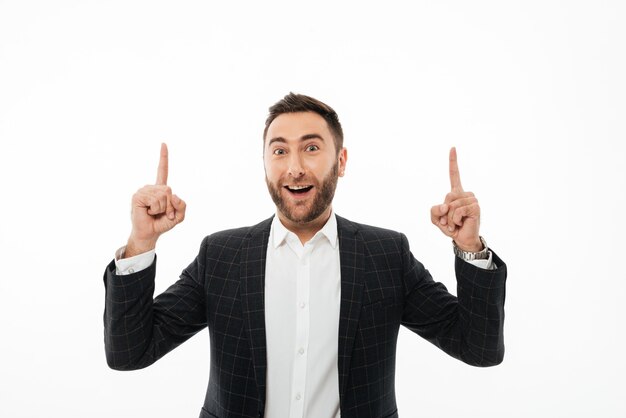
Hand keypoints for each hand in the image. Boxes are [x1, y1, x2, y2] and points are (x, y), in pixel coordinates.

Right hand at [125, 143, 186, 257]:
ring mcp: (143, 191)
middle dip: (170, 205)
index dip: (163, 157)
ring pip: (163, 195)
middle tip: (162, 213)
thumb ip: (182, 206)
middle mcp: (151, 188)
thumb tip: (174, 195)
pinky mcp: (137, 196)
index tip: (163, 144)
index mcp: (160, 189)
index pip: (162, 170)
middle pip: (169, 190)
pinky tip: (148, 211)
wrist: (150, 234)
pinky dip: (155, 208)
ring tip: (154, 213)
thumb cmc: (162, 224)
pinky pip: (154, 199)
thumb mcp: (179, 216)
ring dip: (162, 208)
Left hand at [430, 147, 481, 251]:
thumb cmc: (451, 227)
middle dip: (444, 212)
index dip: (453, 162)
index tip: (453, 147)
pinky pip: (458, 211)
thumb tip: (445, 206)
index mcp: (456, 193)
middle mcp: (465, 194)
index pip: (454, 175)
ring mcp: (472, 200)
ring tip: (455, 224)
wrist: (462, 239)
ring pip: (452, 205)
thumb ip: (434, 210)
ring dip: (449, 218)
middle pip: (448, 196)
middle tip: (449, 221)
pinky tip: (460, 224)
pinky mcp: (475, 207)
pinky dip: (455, 220)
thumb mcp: (436, 218)